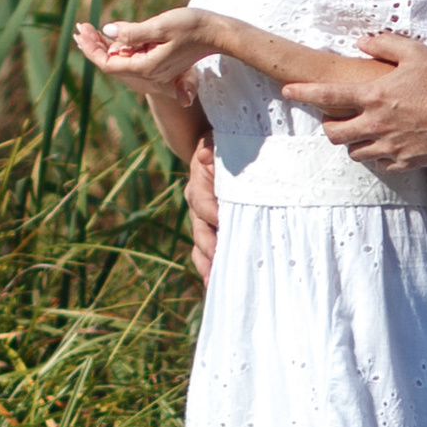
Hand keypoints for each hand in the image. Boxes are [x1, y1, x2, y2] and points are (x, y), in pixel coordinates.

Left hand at [72, 7, 213, 106]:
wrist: (217, 35)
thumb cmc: (192, 27)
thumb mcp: (162, 26)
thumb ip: (134, 32)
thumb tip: (108, 31)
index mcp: (146, 67)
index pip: (109, 64)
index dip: (92, 49)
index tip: (81, 32)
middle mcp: (148, 72)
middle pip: (111, 64)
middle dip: (93, 46)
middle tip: (79, 28)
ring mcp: (153, 69)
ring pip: (120, 61)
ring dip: (103, 46)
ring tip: (87, 29)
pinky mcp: (158, 61)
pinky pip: (131, 57)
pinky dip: (117, 46)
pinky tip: (109, 35)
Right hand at [187, 132, 218, 280]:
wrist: (225, 153)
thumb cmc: (229, 146)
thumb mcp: (222, 142)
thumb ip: (213, 147)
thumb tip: (205, 153)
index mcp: (199, 182)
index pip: (201, 200)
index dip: (210, 212)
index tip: (222, 222)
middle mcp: (197, 203)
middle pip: (199, 229)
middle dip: (208, 246)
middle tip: (219, 259)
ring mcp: (203, 220)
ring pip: (200, 245)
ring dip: (207, 264)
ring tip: (214, 282)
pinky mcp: (211, 232)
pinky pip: (205, 253)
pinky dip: (210, 268)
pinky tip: (216, 284)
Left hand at [280, 31, 426, 172]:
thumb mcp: (414, 52)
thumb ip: (383, 44)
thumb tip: (361, 42)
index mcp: (374, 97)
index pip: (326, 97)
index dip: (302, 93)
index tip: (287, 91)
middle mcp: (375, 125)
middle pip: (333, 134)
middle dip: (329, 126)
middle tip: (338, 119)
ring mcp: (389, 146)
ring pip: (354, 153)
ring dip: (354, 142)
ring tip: (365, 131)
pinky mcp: (404, 162)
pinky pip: (379, 164)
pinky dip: (377, 156)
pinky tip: (387, 145)